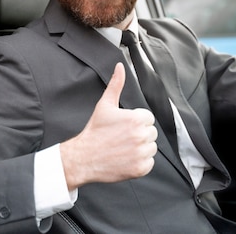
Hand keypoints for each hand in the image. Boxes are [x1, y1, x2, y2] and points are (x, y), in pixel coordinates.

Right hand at [60, 62, 157, 189]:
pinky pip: (149, 163)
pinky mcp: (141, 168)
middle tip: (122, 138)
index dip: (136, 122)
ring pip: (151, 148)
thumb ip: (116, 84)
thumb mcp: (105, 104)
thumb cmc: (95, 131)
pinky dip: (140, 163)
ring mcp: (141, 153)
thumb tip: (120, 66)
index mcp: (136, 118)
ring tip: (123, 148)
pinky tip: (126, 158)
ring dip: (141, 149)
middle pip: (151, 133)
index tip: (123, 127)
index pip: (148, 119)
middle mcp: (141, 135)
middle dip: (139, 135)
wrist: (84, 157)